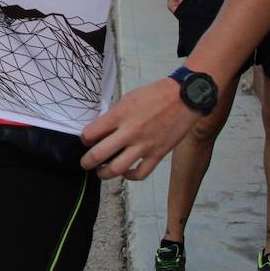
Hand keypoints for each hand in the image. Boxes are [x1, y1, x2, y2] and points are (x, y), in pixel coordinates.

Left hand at [80, 78, 200, 179]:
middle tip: (85, 163)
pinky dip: (129, 176)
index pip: (90, 133)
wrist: (185, 97)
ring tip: (101, 172)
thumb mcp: (128, 99)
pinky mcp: (157, 154)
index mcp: (119, 115)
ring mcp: (144, 145)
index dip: (84, 139)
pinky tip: (125, 172)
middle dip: (87, 162)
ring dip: (104, 173)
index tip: (86, 140)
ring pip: (117, 169)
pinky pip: (140, 173)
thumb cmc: (156, 95)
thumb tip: (101, 130)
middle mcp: (129, 131)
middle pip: (98, 155)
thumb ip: (114, 115)